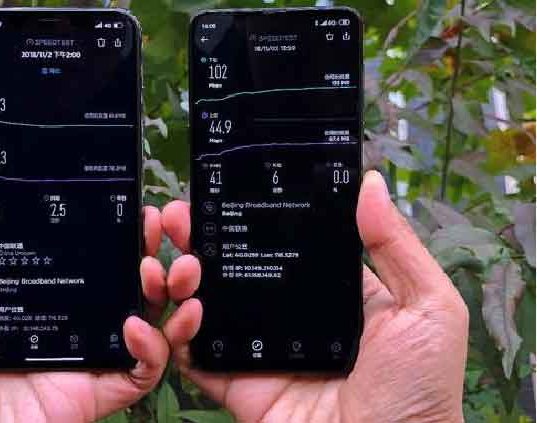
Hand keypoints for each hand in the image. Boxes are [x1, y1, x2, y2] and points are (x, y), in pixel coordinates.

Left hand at [0, 164, 168, 422]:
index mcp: (30, 293)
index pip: (84, 255)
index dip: (113, 230)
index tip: (131, 204)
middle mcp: (63, 322)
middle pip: (123, 285)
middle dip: (151, 254)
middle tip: (158, 228)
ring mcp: (81, 359)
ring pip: (145, 323)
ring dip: (165, 295)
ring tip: (160, 272)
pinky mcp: (92, 394)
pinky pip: (141, 372)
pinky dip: (153, 348)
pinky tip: (136, 325)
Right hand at [158, 170, 468, 422]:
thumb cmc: (419, 388)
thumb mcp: (426, 307)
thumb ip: (396, 246)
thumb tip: (369, 183)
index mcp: (328, 291)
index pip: (282, 243)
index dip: (253, 215)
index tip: (223, 187)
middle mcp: (288, 315)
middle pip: (235, 269)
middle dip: (203, 238)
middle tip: (177, 214)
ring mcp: (259, 349)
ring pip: (207, 307)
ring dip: (182, 278)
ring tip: (173, 256)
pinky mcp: (237, 384)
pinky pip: (196, 356)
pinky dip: (178, 333)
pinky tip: (177, 306)